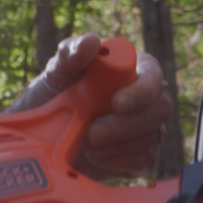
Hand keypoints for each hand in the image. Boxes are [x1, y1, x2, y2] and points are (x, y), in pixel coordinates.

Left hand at [8, 32, 174, 178]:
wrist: (41, 135)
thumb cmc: (53, 95)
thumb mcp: (57, 71)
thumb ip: (72, 53)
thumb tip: (92, 42)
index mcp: (133, 69)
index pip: (153, 75)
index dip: (141, 91)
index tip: (116, 103)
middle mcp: (147, 98)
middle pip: (162, 108)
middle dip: (128, 124)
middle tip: (93, 133)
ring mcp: (146, 128)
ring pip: (153, 137)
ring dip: (116, 144)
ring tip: (84, 143)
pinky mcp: (140, 157)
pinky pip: (144, 161)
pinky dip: (116, 161)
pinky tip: (94, 157)